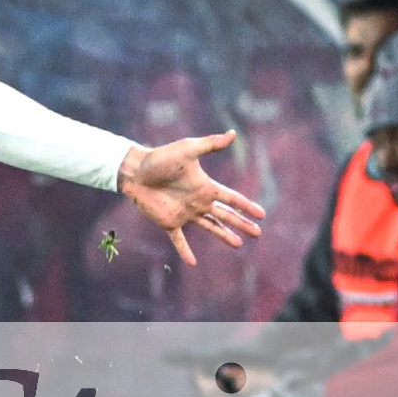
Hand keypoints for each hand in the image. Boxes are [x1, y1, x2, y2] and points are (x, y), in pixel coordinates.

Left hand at [116, 131, 266, 266]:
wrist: (136, 171)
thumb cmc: (161, 158)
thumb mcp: (188, 149)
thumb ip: (210, 144)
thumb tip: (233, 134)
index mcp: (205, 187)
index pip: (231, 199)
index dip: (246, 206)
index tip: (261, 214)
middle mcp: (198, 202)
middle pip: (225, 215)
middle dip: (242, 224)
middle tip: (258, 233)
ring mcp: (184, 214)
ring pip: (210, 227)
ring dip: (224, 235)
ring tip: (238, 244)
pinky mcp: (169, 222)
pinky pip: (179, 240)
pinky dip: (185, 251)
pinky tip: (192, 263)